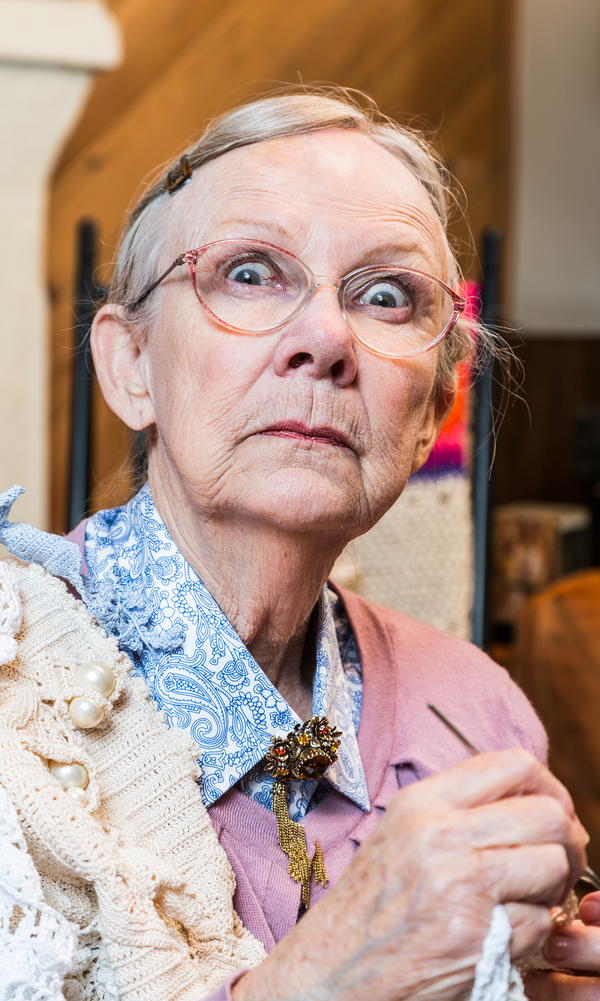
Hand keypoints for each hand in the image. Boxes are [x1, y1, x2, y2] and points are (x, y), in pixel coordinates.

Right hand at [234, 749, 587, 1000]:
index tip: (552, 810)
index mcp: (423, 803)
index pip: (514, 765)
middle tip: (558, 859)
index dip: (549, 786)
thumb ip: (457, 809)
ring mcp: (459, 885)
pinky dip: (533, 930)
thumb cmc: (369, 905)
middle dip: (566, 838)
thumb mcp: (401, 834)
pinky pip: (539, 921)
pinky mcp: (474, 936)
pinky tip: (504, 931)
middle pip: (547, 814)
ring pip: (553, 864)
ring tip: (531, 896)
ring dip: (553, 886)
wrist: (331, 969)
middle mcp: (441, 835)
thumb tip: (534, 802)